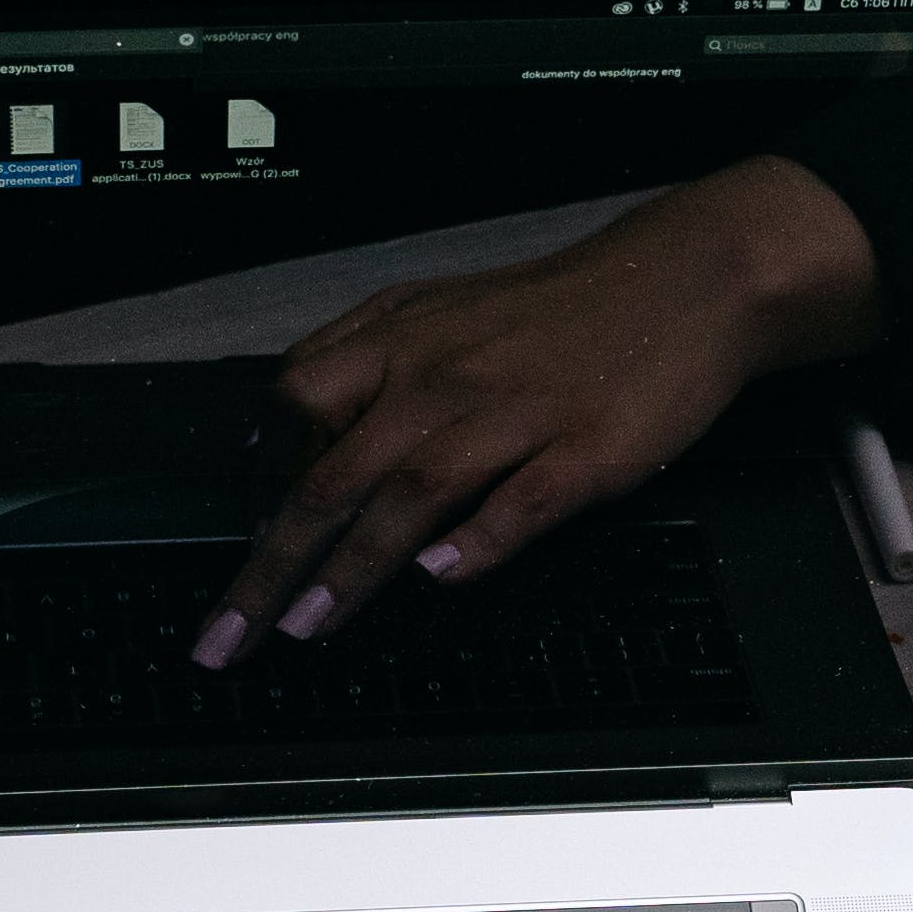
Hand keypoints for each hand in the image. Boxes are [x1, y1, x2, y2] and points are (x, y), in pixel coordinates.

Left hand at [200, 156, 881, 660]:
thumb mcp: (442, 313)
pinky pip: (517, 504)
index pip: (295, 406)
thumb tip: (283, 442)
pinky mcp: (581, 449)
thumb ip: (365, 367)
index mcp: (401, 337)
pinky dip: (475, 544)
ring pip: (409, 493)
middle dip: (271, 562)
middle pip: (333, 472)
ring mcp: (513, 413)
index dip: (258, 480)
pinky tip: (438, 579)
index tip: (239, 539)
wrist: (681, 280)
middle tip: (231, 631)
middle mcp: (442, 374)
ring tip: (308, 625)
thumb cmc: (556, 312)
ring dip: (351, 567)